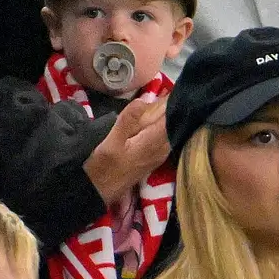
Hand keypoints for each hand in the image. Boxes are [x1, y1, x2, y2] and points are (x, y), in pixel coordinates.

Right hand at [83, 92, 170, 206]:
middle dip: (175, 109)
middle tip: (176, 92)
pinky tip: (163, 121)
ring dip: (171, 119)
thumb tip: (145, 99)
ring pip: (171, 132)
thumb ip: (128, 121)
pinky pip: (167, 139)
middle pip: (173, 125)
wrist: (99, 190)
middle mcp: (162, 149)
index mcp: (154, 142)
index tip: (179, 89)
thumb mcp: (111, 142)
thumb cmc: (104, 166)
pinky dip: (167, 128)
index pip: (171, 118)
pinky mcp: (155, 158)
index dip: (175, 103)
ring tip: (171, 101)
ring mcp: (160, 155)